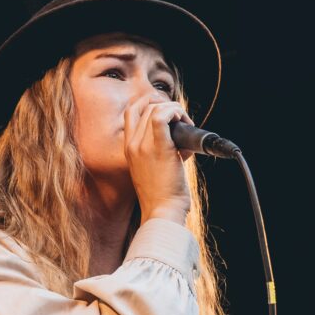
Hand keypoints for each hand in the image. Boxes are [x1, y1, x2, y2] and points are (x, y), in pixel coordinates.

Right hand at [123, 93, 195, 220]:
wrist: (162, 211)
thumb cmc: (162, 195)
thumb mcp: (153, 170)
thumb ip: (160, 151)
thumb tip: (180, 140)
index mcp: (128, 149)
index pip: (132, 112)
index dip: (149, 102)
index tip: (167, 108)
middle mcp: (132, 145)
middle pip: (145, 107)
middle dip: (166, 106)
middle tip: (182, 119)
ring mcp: (142, 146)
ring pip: (154, 109)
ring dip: (175, 110)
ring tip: (186, 123)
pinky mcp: (159, 148)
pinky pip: (162, 116)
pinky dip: (175, 112)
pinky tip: (184, 121)